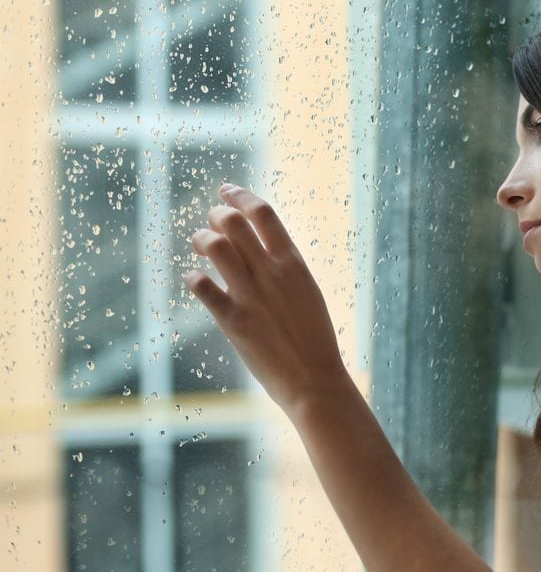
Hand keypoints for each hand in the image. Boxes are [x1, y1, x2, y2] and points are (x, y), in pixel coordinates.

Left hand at [185, 183, 351, 412]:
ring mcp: (252, 296)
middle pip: (234, 222)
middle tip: (211, 221)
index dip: (240, 196)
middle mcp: (272, 273)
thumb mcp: (308, 293)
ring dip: (201, 239)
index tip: (226, 190)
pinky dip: (193, 278)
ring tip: (200, 245)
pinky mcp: (234, 321)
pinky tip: (195, 280)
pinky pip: (202, 287)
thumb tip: (264, 249)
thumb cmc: (314, 340)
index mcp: (294, 263)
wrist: (315, 380)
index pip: (264, 213)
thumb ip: (286, 269)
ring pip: (215, 246)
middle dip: (216, 215)